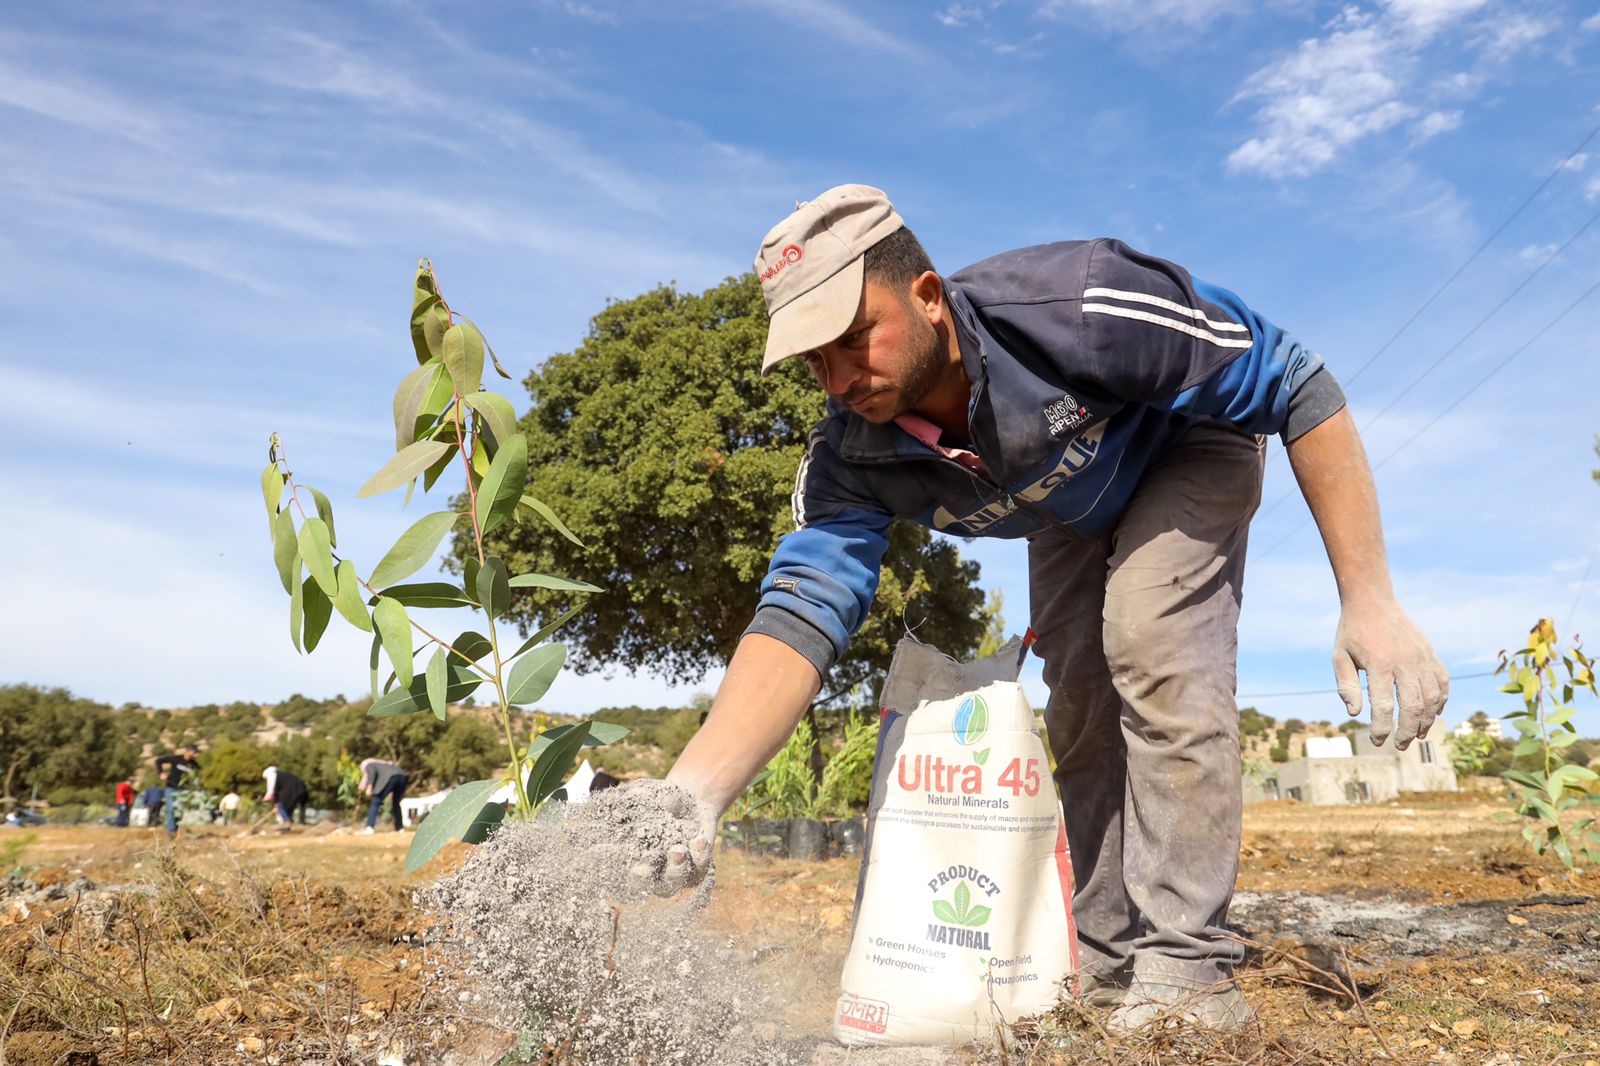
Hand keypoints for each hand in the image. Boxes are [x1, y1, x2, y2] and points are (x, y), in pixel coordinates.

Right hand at [624, 780, 720, 896]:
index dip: (637, 876)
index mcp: (638, 858)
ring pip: (680, 880)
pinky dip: (700, 855)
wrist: (691, 798)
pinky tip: (700, 840)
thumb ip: (635, 804)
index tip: (638, 870)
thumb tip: (621, 809)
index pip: (636, 875)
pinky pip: (701, 868)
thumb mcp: (647, 797)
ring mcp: (679, 872)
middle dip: (665, 873)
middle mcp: (658, 872)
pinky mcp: (699, 867)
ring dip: (680, 866)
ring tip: (679, 848)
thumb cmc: (661, 799)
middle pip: (660, 887)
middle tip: (670, 854)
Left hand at [1333, 598, 1448, 748]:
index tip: (1377, 741)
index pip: (1384, 707)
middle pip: (1413, 707)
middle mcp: (1404, 662)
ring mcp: (1422, 658)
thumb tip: (1356, 714)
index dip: (1382, 728)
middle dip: (1407, 731)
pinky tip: (1432, 715)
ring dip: (1427, 721)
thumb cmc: (1352, 631)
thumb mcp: (1339, 657)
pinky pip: (1442, 683)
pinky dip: (1440, 702)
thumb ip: (1347, 686)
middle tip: (1399, 745)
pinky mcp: (1431, 654)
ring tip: (1417, 735)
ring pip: (1432, 698)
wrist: (1372, 600)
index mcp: (1379, 664)